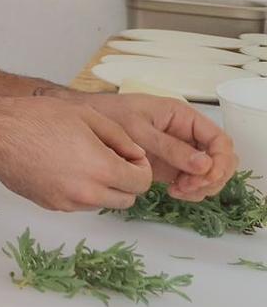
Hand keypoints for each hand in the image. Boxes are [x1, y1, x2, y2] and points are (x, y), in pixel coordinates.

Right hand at [0, 96, 154, 210]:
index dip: (140, 167)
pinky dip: (79, 191)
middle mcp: (87, 192)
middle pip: (126, 199)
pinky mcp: (50, 205)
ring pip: (102, 204)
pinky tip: (62, 168)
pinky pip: (77, 204)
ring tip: (82, 162)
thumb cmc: (36, 118)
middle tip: (110, 159)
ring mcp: (67, 202)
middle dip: (125, 181)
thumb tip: (136, 154)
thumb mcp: (86, 115)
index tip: (129, 156)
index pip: (141, 182)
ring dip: (103, 188)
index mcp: (101, 169)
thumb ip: (119, 137)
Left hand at [79, 92, 236, 200]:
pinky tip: (174, 192)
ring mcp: (179, 152)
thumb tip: (204, 165)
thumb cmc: (109, 114)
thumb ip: (169, 147)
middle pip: (219, 160)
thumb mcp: (138, 128)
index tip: (205, 176)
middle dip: (212, 177)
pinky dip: (190, 190)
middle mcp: (187, 135)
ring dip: (202, 187)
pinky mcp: (169, 166)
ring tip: (179, 191)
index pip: (220, 140)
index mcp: (184, 117)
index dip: (220, 161)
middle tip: (189, 187)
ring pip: (208, 173)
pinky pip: (192, 181)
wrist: (86, 121)